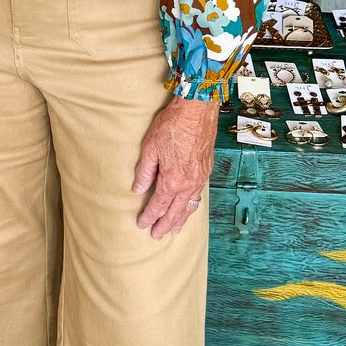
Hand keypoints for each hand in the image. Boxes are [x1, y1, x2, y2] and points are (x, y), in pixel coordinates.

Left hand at [132, 97, 216, 239]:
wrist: (196, 110)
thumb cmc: (172, 125)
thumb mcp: (149, 147)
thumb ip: (144, 172)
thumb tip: (138, 190)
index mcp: (171, 181)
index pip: (158, 205)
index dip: (149, 217)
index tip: (142, 224)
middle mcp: (188, 184)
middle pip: (175, 212)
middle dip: (165, 225)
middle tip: (157, 235)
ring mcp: (200, 179)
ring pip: (190, 206)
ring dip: (181, 220)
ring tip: (174, 229)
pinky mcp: (206, 171)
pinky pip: (198, 196)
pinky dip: (192, 207)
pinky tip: (188, 208)